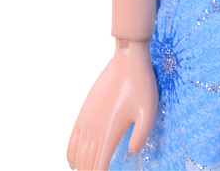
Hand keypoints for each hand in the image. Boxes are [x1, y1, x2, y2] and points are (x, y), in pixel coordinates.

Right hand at [67, 39, 157, 170]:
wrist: (127, 60)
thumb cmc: (141, 84)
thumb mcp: (149, 111)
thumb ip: (141, 136)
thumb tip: (132, 152)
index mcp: (109, 133)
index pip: (98, 168)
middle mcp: (94, 131)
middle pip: (86, 164)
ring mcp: (86, 122)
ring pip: (77, 155)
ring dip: (82, 167)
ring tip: (90, 170)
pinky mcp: (83, 113)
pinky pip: (71, 141)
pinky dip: (71, 156)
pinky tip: (75, 162)